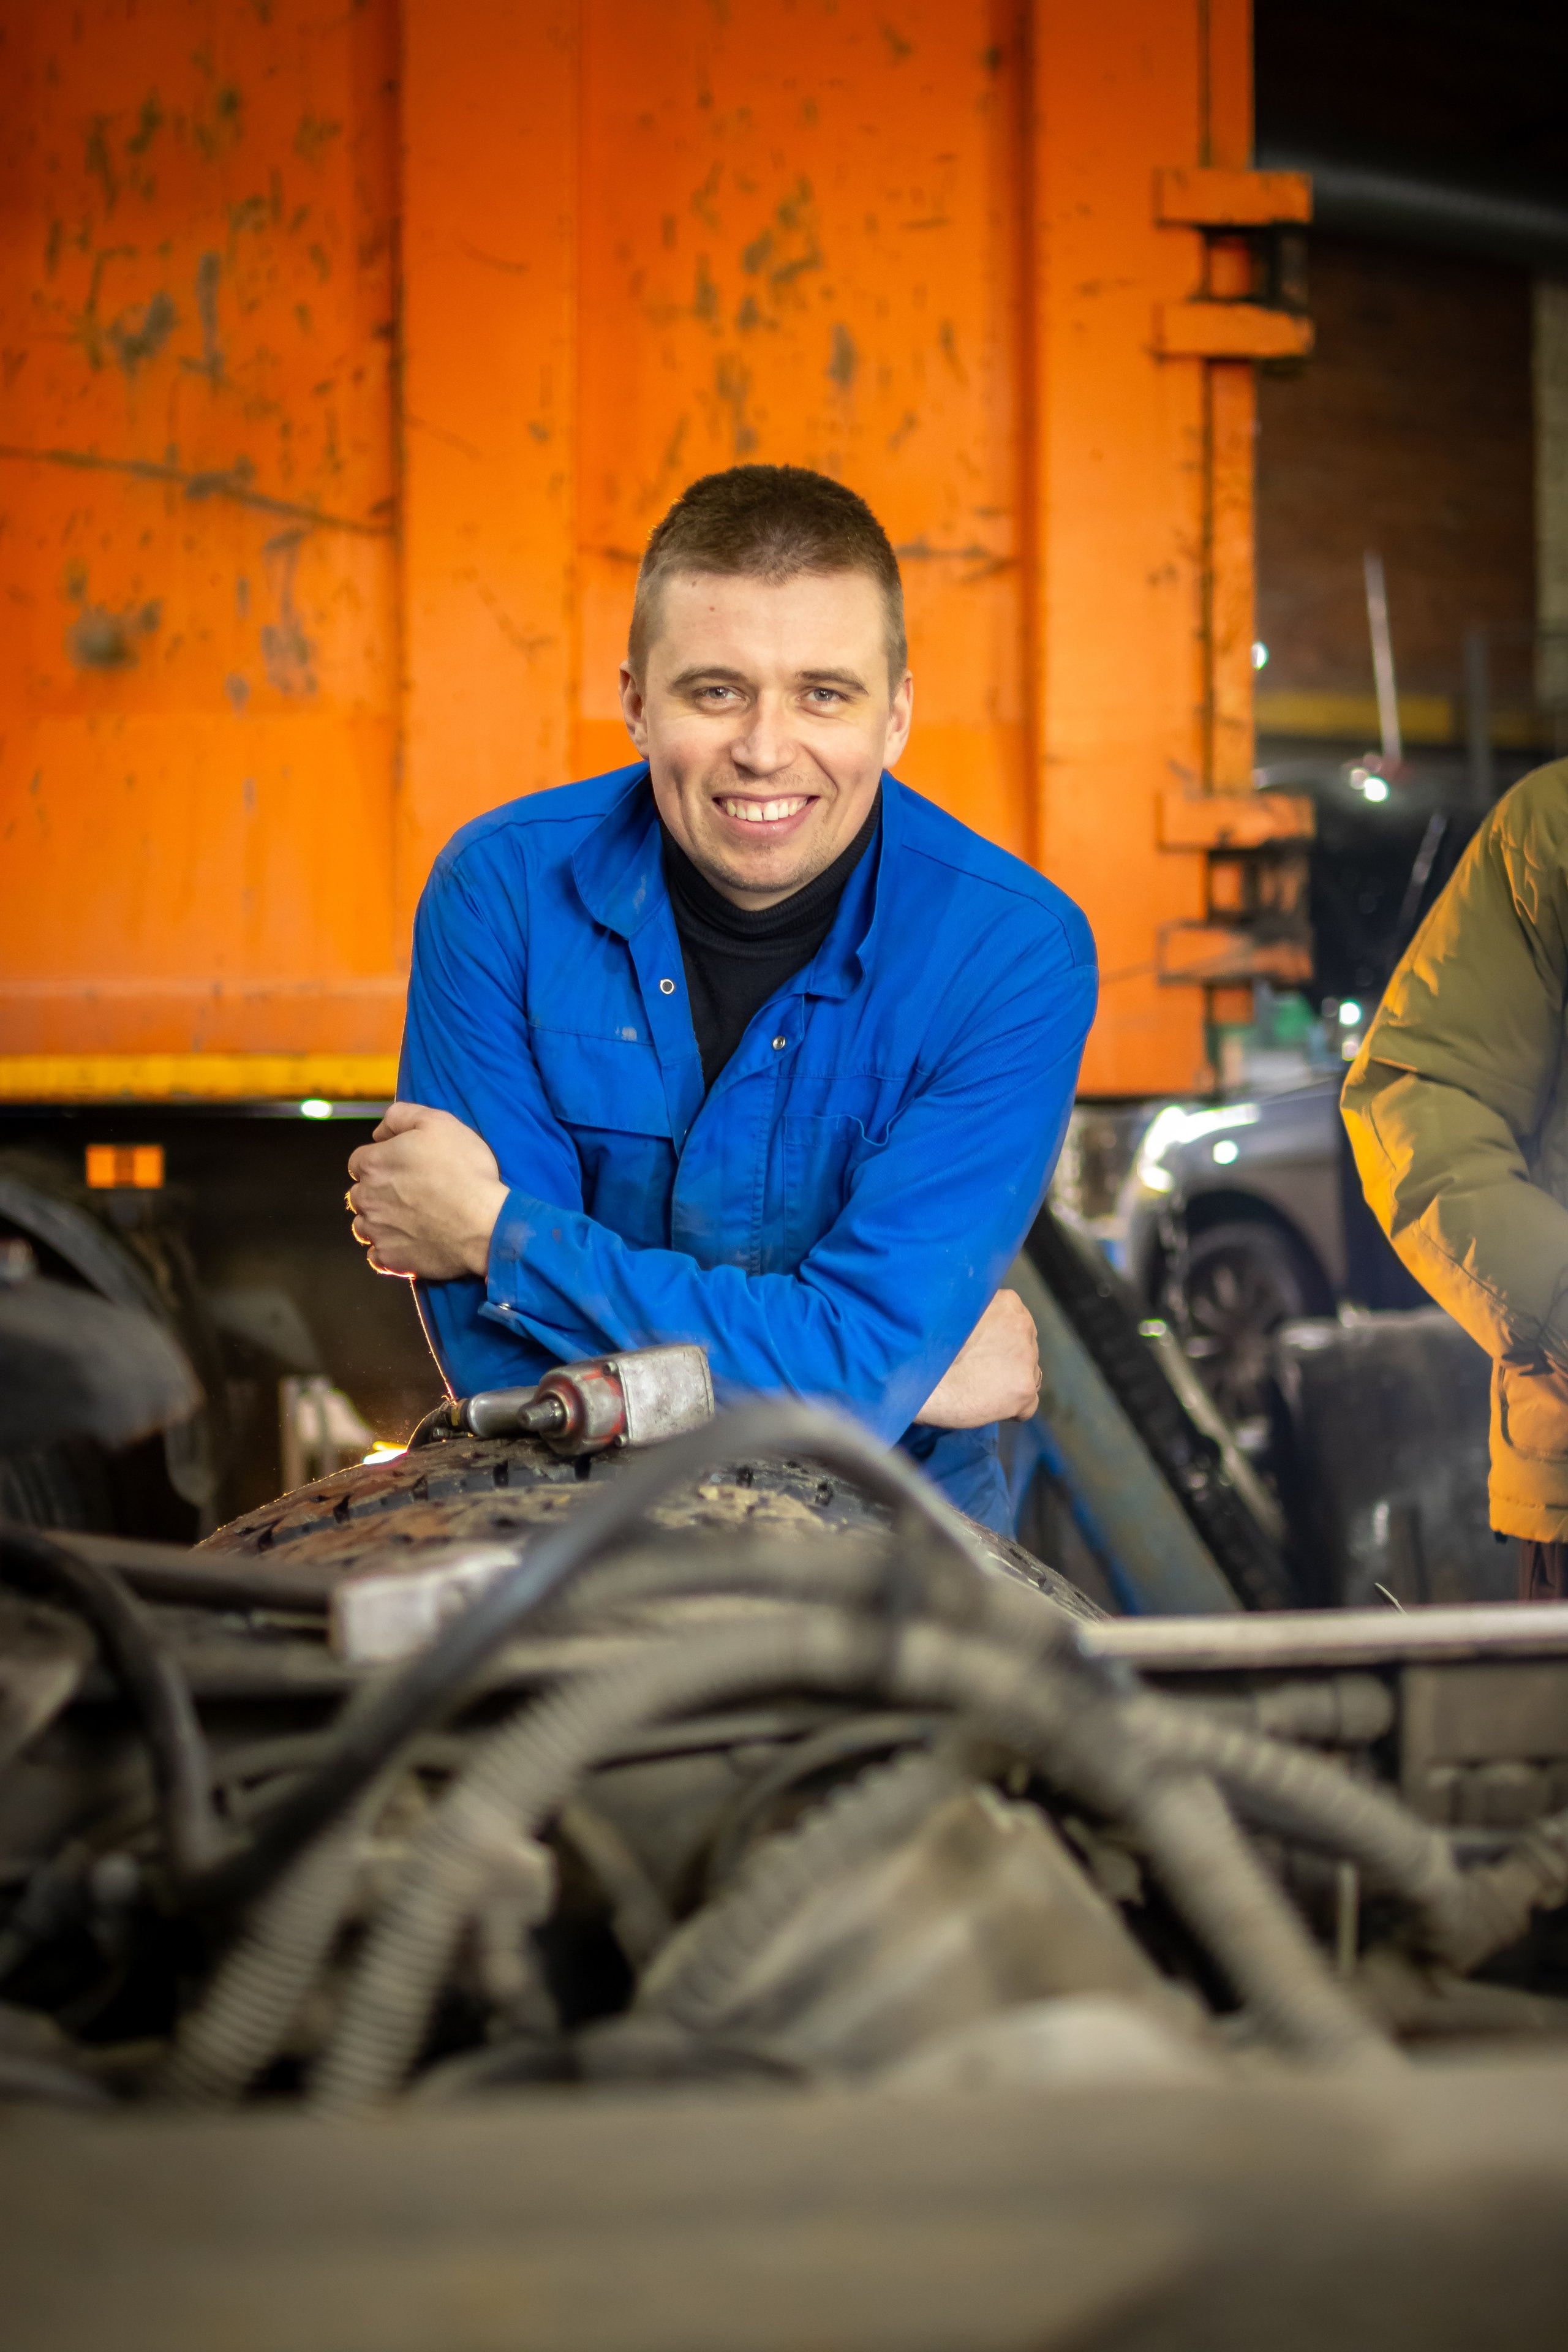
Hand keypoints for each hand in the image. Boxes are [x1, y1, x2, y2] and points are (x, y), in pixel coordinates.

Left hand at [346, 1103, 508, 1280]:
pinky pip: (377, 1256)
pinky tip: (409, 1242)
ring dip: (380, 1221)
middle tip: (412, 1193)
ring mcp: (377, 1231)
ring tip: (410, 1219)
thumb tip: (379, 1131)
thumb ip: (401, 1116)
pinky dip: (388, 1249)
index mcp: (373, 1164)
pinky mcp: (391, 1259)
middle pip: (361, 1193)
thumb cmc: (465, 1170)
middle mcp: (366, 1198)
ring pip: (365, 1225)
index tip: (404, 1167)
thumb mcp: (439, 1123)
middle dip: (379, 1192)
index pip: (359, 1161)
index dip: (382, 1161)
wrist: (485, 1224)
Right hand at [915, 1289, 1040, 1427]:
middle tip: (975, 1370)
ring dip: (1008, 1384)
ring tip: (976, 1389)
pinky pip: (1026, 1406)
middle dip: (1005, 1360)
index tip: (976, 1349)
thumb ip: (978, 1316)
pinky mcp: (1024, 1389)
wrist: (914, 1378)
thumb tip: (982, 1330)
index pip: (1014, 1323)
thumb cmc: (925, 1346)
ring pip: (1028, 1375)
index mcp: (1007, 1302)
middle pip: (1023, 1348)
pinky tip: (984, 1406)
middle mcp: (1023, 1325)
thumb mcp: (955, 1314)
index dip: (995, 1340)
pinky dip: (1009, 1410)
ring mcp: (1027, 1358)